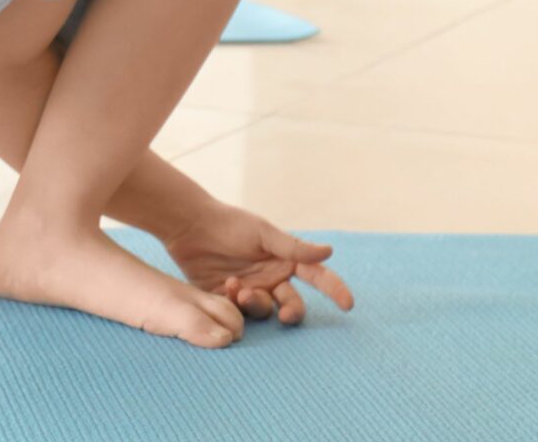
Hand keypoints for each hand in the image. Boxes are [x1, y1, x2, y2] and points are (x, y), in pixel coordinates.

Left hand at [160, 200, 354, 324]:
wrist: (189, 225)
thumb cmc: (229, 223)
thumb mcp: (263, 233)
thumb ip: (293, 246)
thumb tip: (329, 251)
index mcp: (285, 261)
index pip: (317, 277)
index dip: (334, 290)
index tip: (348, 304)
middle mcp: (271, 279)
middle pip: (293, 303)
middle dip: (294, 312)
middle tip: (288, 314)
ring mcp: (251, 290)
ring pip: (266, 311)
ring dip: (258, 304)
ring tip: (242, 291)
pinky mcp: (228, 299)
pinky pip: (239, 311)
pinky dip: (236, 303)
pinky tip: (228, 286)